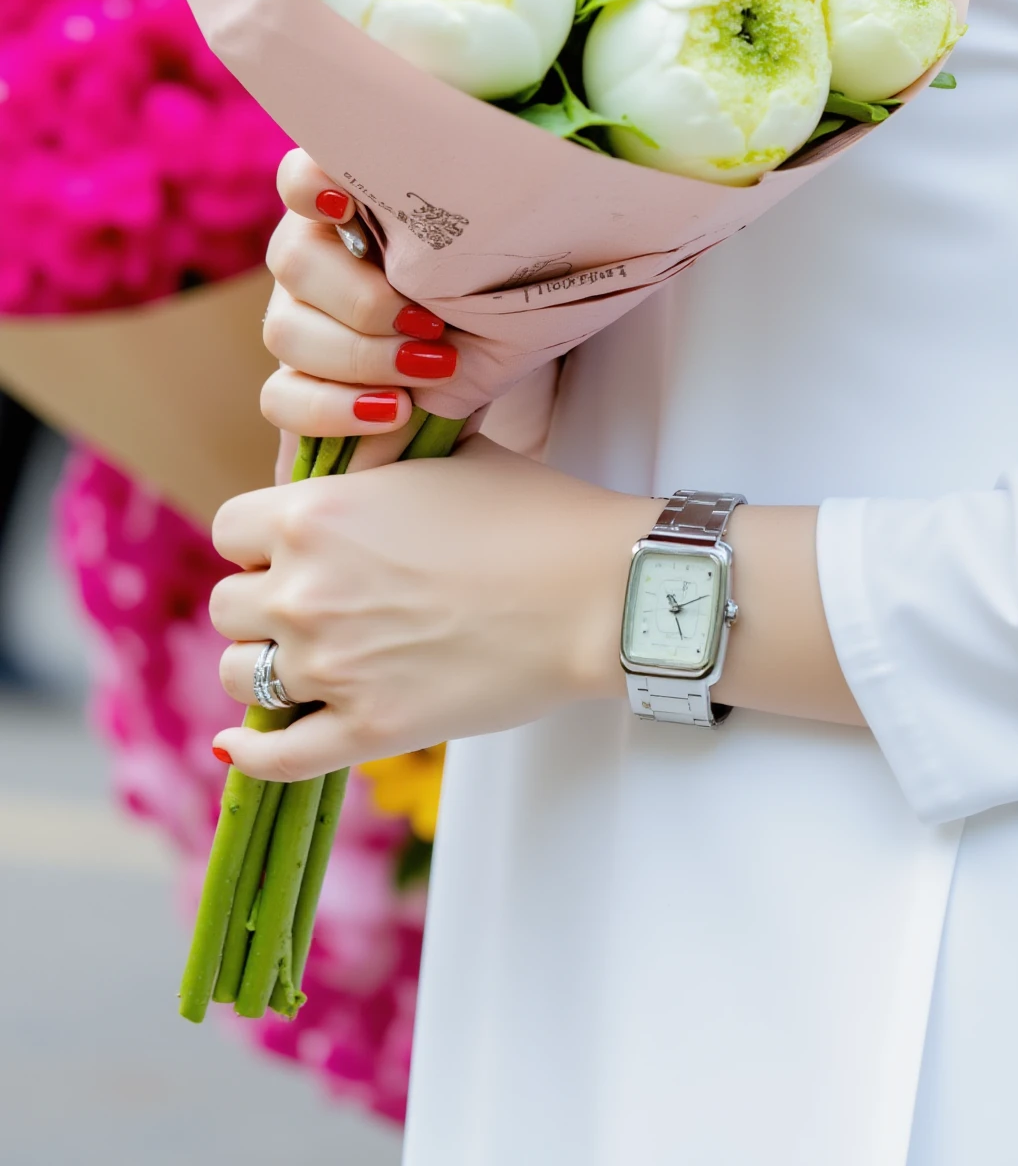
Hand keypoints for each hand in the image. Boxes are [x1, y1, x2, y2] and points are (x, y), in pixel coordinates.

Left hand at [211, 438, 660, 781]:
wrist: (595, 592)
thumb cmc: (532, 513)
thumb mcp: (447, 455)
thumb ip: (379, 461)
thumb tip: (354, 456)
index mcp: (319, 511)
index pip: (231, 529)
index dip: (260, 539)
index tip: (292, 549)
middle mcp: (307, 588)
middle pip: (228, 607)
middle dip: (263, 603)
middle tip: (314, 604)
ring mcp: (331, 665)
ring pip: (241, 676)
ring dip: (268, 668)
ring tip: (311, 661)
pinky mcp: (365, 729)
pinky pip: (275, 757)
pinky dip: (253, 754)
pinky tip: (243, 743)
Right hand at [259, 149, 462, 469]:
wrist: (488, 358)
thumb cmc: (491, 284)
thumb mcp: (486, 249)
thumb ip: (455, 222)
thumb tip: (464, 203)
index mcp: (352, 203)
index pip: (301, 176)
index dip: (309, 186)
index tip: (347, 205)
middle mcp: (312, 252)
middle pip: (294, 261)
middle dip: (364, 301)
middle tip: (431, 324)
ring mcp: (294, 316)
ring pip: (286, 331)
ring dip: (362, 356)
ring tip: (433, 368)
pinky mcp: (293, 380)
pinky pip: (281, 398)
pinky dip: (334, 408)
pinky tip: (394, 411)